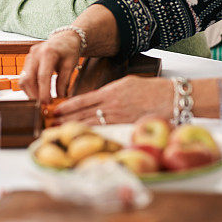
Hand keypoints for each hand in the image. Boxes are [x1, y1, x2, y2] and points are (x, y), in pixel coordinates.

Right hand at [19, 30, 81, 104]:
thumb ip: (64, 82)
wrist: (63, 39)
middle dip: (34, 95)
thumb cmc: (68, 51)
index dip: (43, 92)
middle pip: (28, 79)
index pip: (42, 76)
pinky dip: (29, 88)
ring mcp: (28, 57)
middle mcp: (34, 54)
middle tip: (43, 106)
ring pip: (23, 80)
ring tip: (41, 100)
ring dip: (31, 93)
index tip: (47, 104)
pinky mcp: (26, 62)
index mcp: (48, 52)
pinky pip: (23, 78)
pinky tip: (38, 93)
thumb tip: (60, 98)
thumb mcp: (70, 65)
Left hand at [53, 75, 172, 124]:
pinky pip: (107, 132)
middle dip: (65, 120)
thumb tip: (97, 98)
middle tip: (50, 125)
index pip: (82, 100)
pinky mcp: (126, 127)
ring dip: (75, 129)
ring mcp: (119, 118)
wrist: (171, 98)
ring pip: (92, 125)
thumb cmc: (151, 89)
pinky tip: (84, 138)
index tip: (55, 111)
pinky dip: (93, 135)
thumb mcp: (126, 83)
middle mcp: (111, 105)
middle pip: (83, 114)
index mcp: (110, 92)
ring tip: (61, 133)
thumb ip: (110, 91)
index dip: (66, 107)